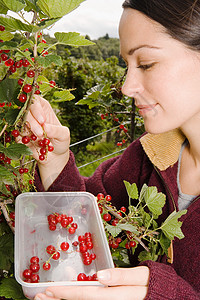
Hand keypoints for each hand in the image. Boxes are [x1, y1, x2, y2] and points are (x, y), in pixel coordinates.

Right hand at [24, 95, 69, 164]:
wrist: (55, 156)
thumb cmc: (61, 141)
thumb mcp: (64, 135)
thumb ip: (56, 130)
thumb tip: (45, 127)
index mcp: (43, 109)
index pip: (35, 100)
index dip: (36, 108)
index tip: (42, 120)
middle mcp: (32, 115)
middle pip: (25, 110)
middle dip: (32, 122)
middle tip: (40, 133)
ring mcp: (25, 125)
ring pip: (19, 122)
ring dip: (28, 131)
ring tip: (40, 140)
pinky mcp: (20, 136)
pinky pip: (16, 135)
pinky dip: (24, 139)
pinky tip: (33, 144)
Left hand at [34, 266, 149, 299]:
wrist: (166, 297)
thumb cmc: (154, 285)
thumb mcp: (142, 277)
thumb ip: (122, 276)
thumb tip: (99, 276)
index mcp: (116, 296)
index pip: (86, 295)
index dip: (66, 293)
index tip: (48, 290)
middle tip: (39, 297)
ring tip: (47, 298)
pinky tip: (68, 298)